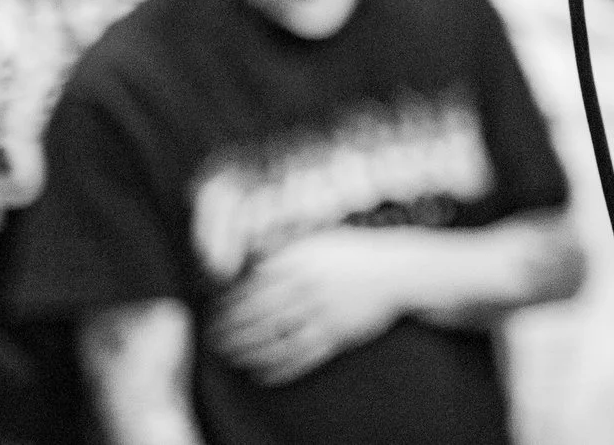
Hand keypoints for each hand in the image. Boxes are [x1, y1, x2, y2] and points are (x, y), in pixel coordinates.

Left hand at [209, 229, 417, 385]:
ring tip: (231, 357)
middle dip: (231, 332)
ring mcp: (323, 313)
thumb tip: (248, 258)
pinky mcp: (337, 335)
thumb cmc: (355, 252)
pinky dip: (278, 368)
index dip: (228, 305)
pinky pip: (301, 356)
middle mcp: (308, 287)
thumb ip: (284, 248)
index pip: (251, 288)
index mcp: (300, 261)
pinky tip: (261, 373)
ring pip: (275, 339)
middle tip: (213, 340)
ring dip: (247, 351)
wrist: (400, 270)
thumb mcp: (318, 239)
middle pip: (257, 316)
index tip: (214, 314)